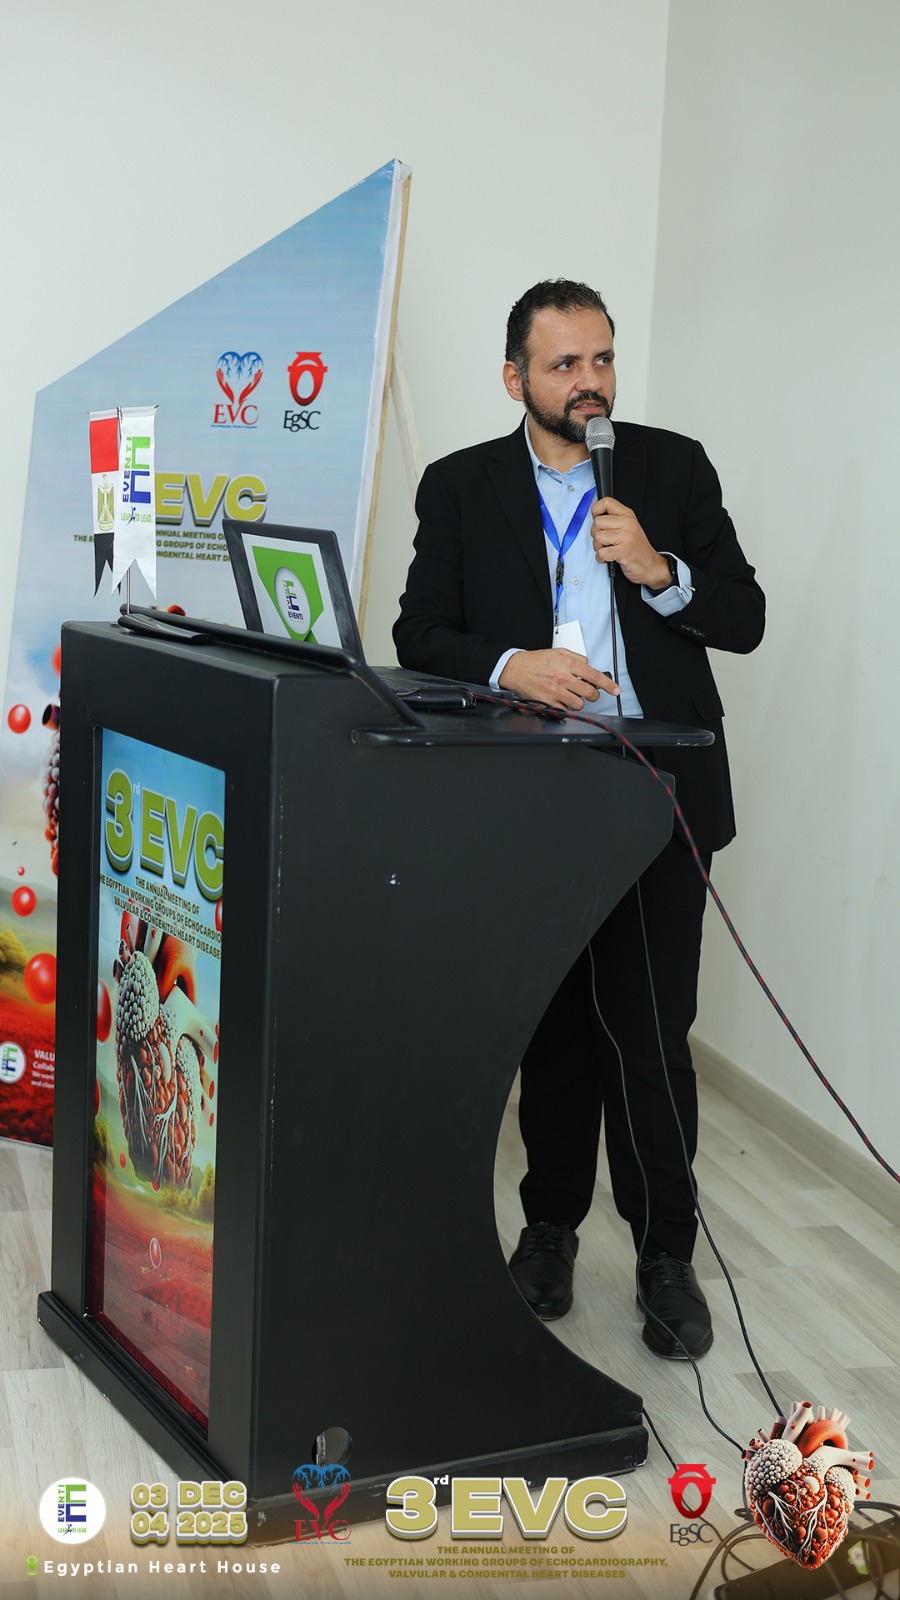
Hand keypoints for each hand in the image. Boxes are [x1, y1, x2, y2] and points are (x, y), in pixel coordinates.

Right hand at [499, 648, 619, 711]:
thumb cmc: (536, 661)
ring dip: (578, 702)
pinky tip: (560, 699)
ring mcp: (556, 691)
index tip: (615, 690)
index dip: (609, 685)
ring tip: (571, 695)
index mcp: (568, 664)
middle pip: (590, 693)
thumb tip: (589, 666)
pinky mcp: (548, 702)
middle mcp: (563, 678)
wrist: (516, 669)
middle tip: (588, 693)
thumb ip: (576, 658)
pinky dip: (565, 706)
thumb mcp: (559, 652)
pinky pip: (565, 709)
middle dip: (593, 695)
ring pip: (579, 704)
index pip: (595, 676)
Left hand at [591, 497, 671, 588]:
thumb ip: (612, 516)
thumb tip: (594, 506)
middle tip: (605, 540)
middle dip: (596, 534)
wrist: (650, 565)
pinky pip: (601, 553)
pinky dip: (601, 558)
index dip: (596, 511)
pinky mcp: (623, 552)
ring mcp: (626, 537)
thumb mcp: (627, 526)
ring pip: (597, 537)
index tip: (598, 518)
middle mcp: (628, 523)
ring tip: (609, 549)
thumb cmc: (637, 548)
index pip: (606, 502)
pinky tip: (609, 557)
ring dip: (599, 547)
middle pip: (597, 522)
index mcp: (627, 515)